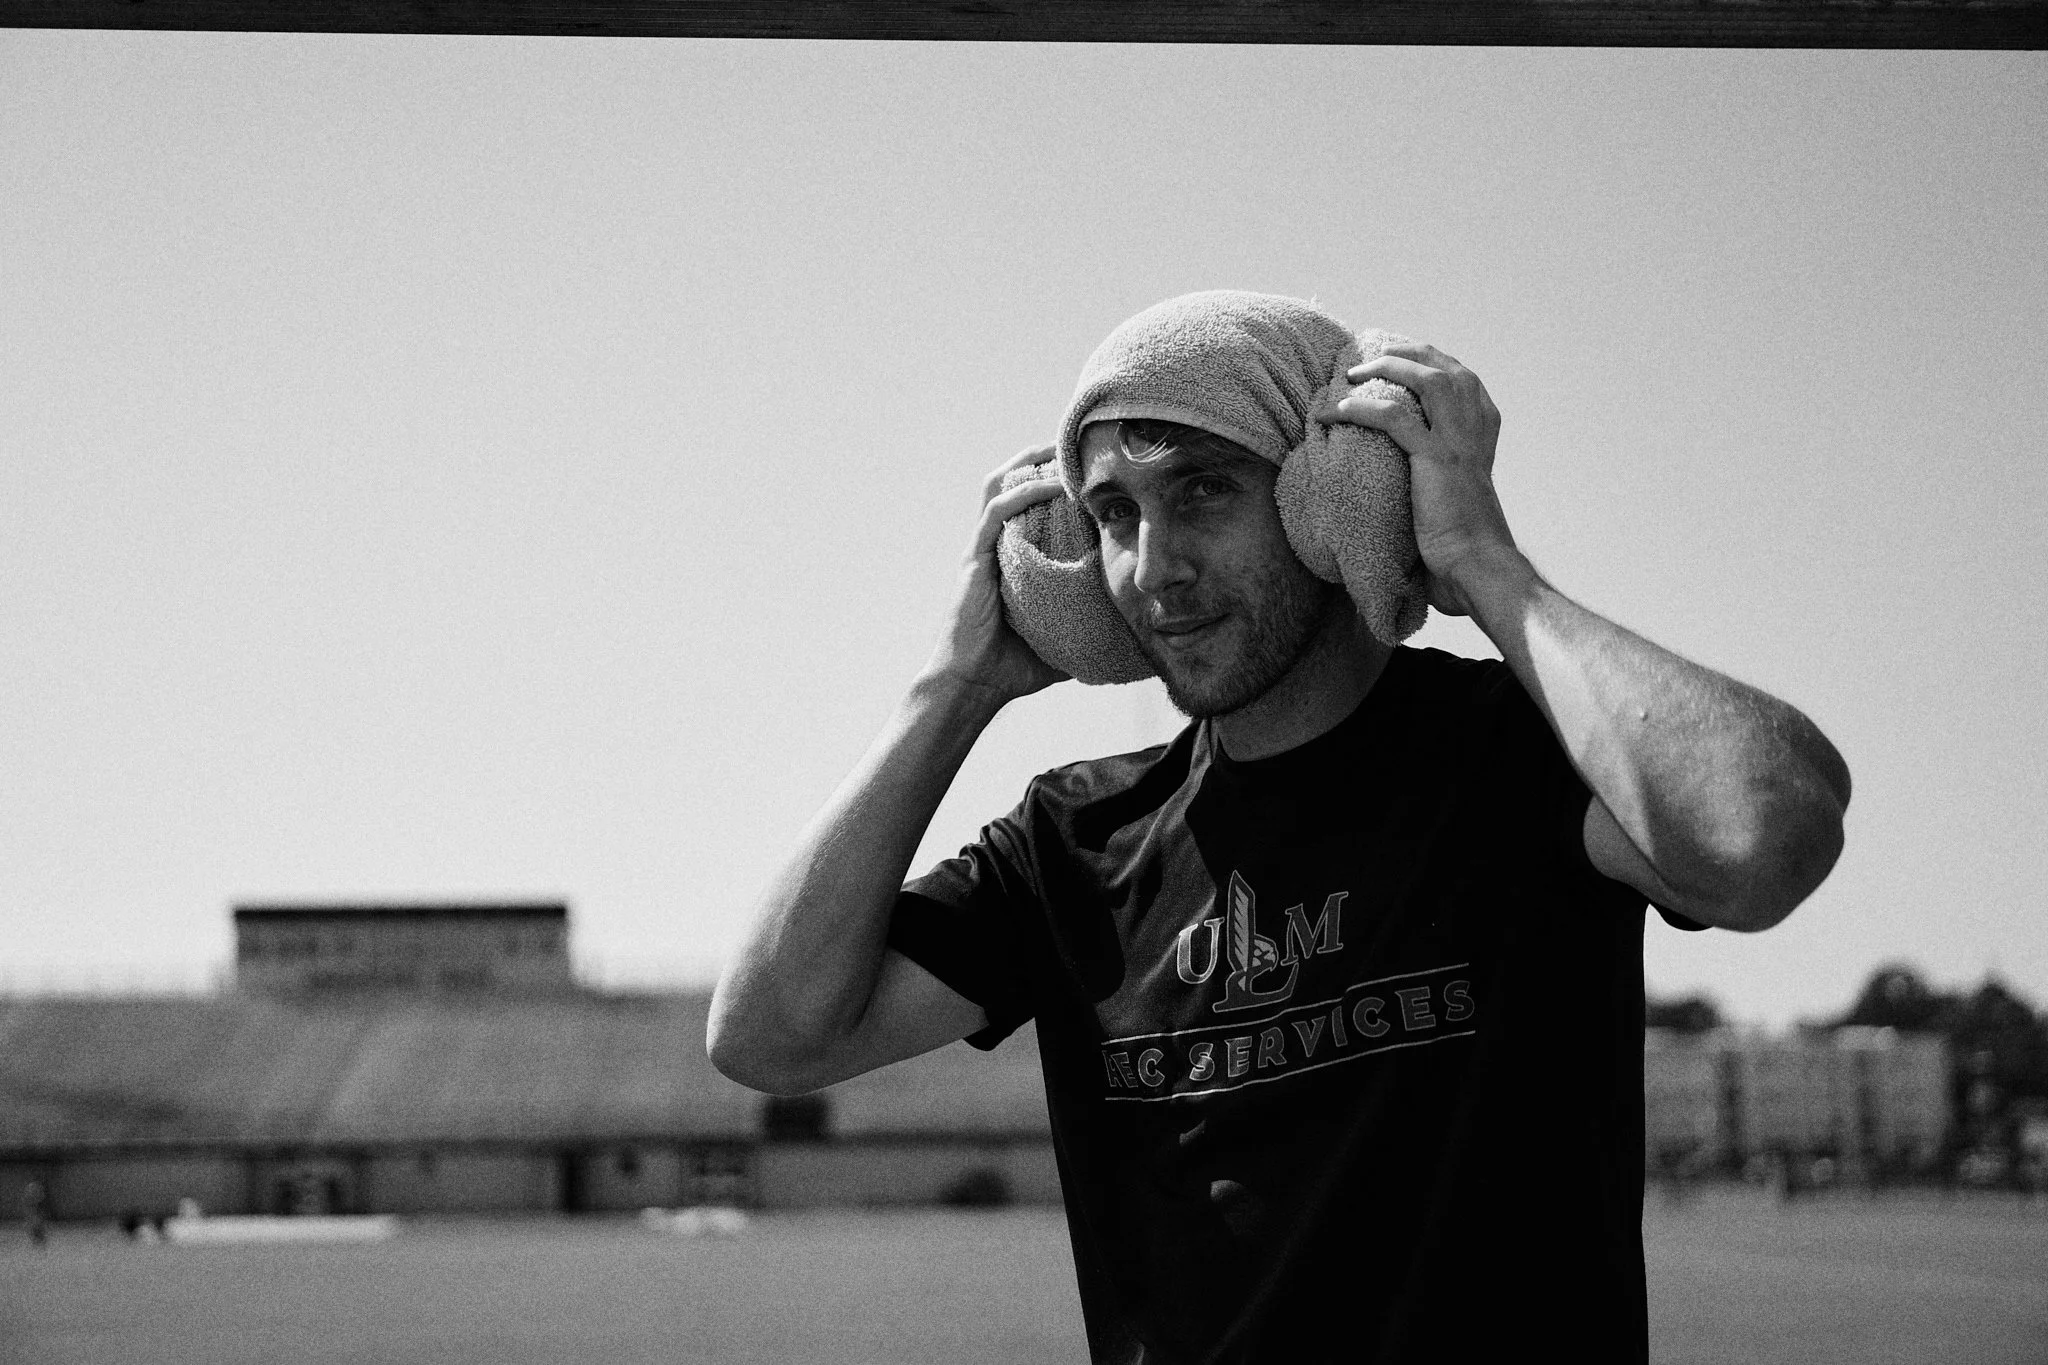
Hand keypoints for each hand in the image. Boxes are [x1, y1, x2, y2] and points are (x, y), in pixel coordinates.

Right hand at [920, 443, 1071, 701]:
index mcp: (1013, 558)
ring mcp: (982, 549)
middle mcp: (995, 546)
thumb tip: (1135, 634)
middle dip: (1040, 460)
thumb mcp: (1064, 637)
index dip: (1055, 482)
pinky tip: (1051, 486)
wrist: (975, 685)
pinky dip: (1022, 494)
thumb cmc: (1015, 665)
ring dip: (1029, 465)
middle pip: (1012, 484)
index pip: (1031, 506)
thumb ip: (1090, 624)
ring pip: (1000, 487)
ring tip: (1059, 450)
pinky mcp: (975, 558)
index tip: (1088, 469)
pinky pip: (997, 513)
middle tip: (1075, 444)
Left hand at [1317, 341, 1521, 616]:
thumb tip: (1403, 475)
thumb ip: (1438, 472)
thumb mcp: (1454, 494)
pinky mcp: (1436, 458)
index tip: (1394, 356)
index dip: (1425, 360)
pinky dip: (1362, 409)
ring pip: (1426, 378)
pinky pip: (1394, 418)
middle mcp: (1477, 427)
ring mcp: (1459, 441)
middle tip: (1370, 353)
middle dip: (1406, 352)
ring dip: (1387, 367)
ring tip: (1354, 372)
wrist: (1477, 567)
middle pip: (1444, 367)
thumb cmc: (1463, 545)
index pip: (1459, 376)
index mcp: (1484, 431)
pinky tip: (1336, 412)